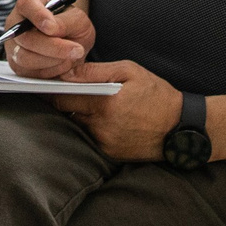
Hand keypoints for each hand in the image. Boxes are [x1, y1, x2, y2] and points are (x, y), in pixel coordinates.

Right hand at [3, 0, 94, 79]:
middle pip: (26, 37)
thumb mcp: (77, 18)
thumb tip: (52, 30)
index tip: (51, 27)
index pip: (27, 4)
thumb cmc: (70, 25)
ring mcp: (14, 46)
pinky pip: (30, 73)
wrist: (69, 40)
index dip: (38, 16)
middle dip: (53, 47)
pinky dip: (51, 71)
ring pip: (26, 58)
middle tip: (76, 50)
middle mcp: (16, 25)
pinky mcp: (18, 66)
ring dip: (53, 60)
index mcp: (29, 4)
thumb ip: (66, 22)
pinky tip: (62, 64)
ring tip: (71, 57)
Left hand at [51, 61, 181, 161]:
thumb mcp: (129, 72)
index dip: (50, 91)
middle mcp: (101, 128)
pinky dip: (91, 127)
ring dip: (78, 115)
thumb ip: (95, 72)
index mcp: (104, 105)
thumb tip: (67, 71)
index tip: (44, 84)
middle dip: (65, 102)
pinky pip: (91, 138)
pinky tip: (101, 118)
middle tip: (64, 89)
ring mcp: (105, 144)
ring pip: (78, 126)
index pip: (62, 99)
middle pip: (67, 114)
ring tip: (87, 102)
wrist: (181, 128)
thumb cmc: (156, 95)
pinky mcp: (110, 154)